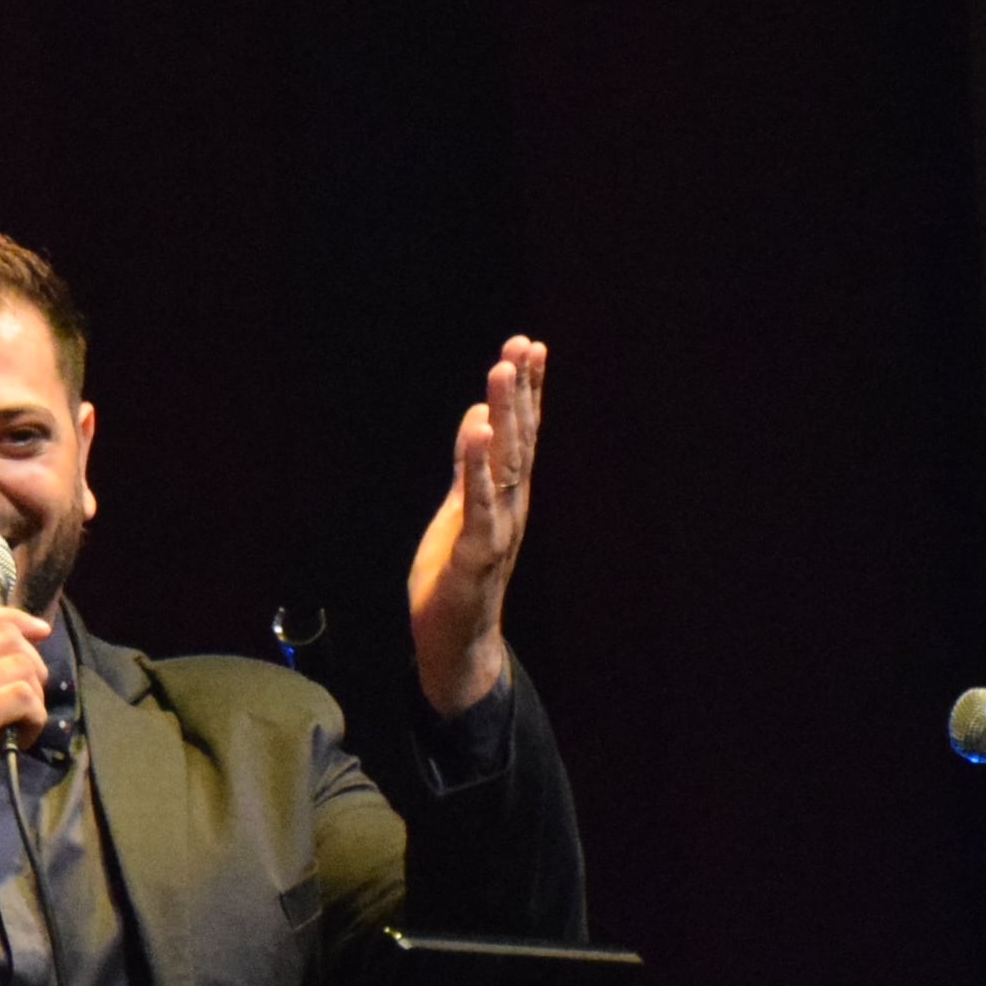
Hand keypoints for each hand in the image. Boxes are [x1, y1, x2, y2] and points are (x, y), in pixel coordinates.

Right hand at [0, 603, 50, 888]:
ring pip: (18, 665)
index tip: (37, 632)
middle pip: (2, 634)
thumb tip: (8, 658)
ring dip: (36, 694)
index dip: (12, 616)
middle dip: (32, 661)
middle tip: (29, 696)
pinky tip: (23, 738)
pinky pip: (22, 697)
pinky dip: (35, 717)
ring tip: (24, 722)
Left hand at [405, 335, 546, 719]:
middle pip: (518, 439)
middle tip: (521, 345)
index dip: (526, 390)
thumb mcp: (459, 509)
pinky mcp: (477, 553)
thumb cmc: (457, 574)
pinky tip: (476, 431)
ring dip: (505, 416)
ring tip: (501, 371)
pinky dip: (477, 466)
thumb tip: (477, 418)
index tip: (529, 346)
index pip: (520, 433)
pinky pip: (479, 504)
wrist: (456, 640)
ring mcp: (499, 527)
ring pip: (505, 464)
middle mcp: (511, 504)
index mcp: (507, 493)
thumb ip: (469, 466)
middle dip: (521, 391)